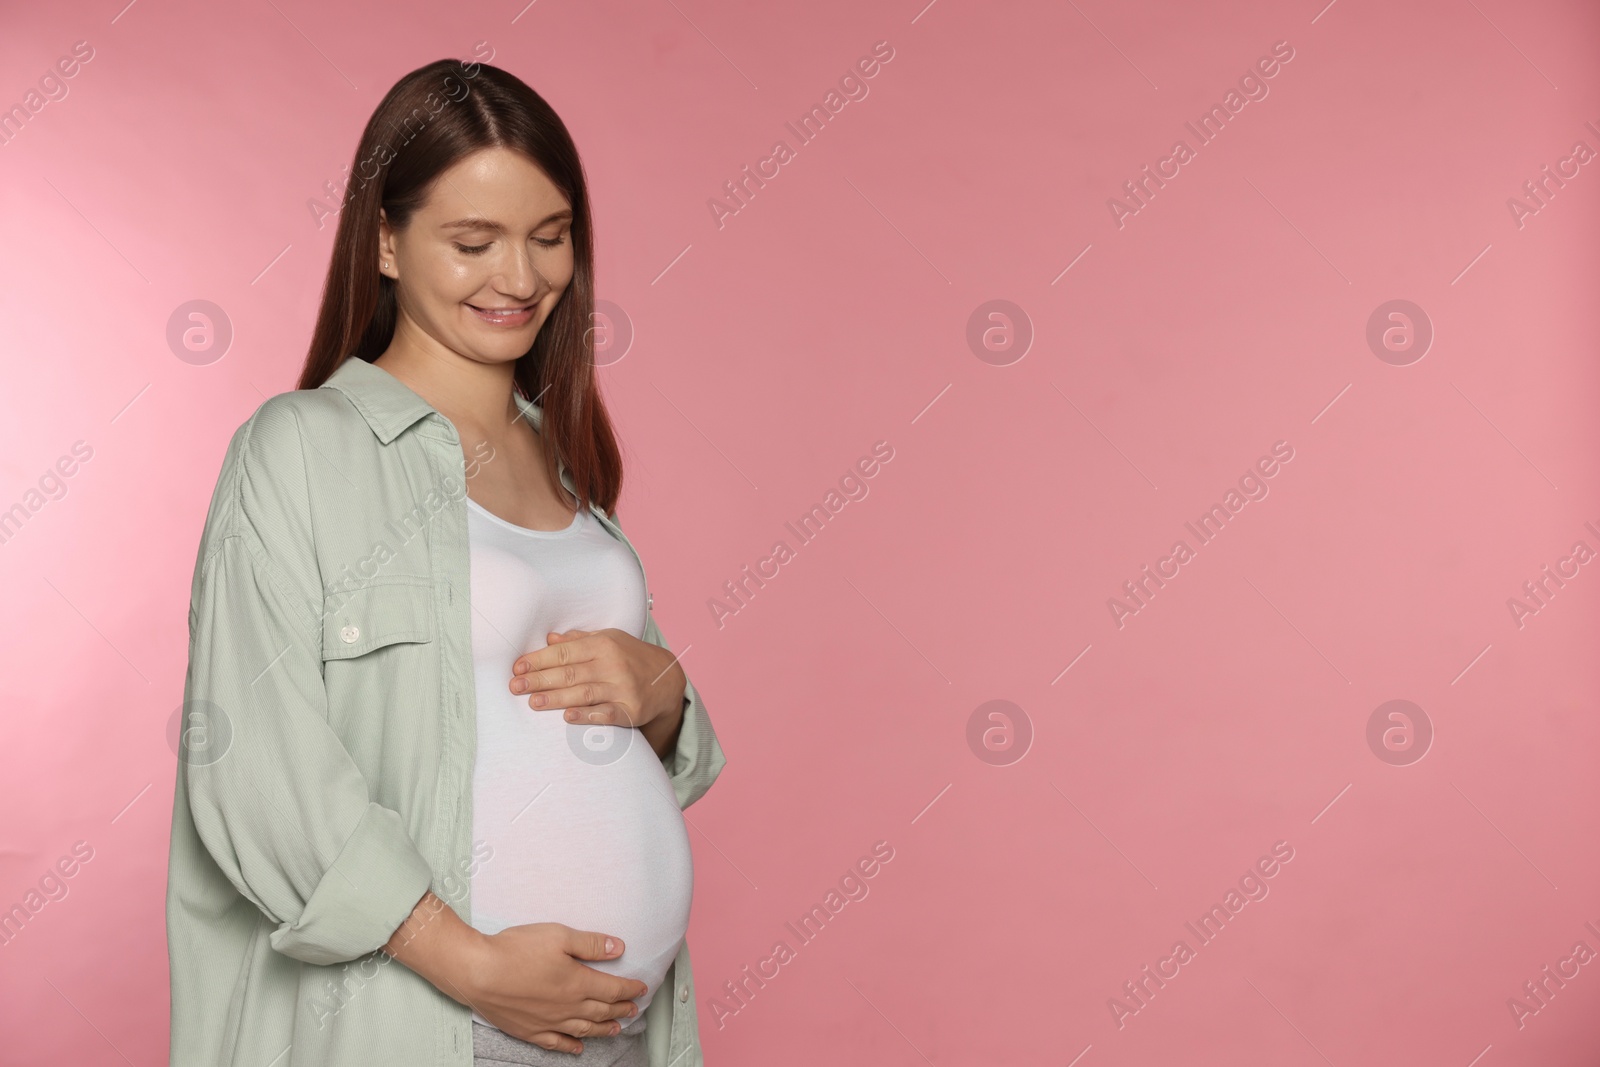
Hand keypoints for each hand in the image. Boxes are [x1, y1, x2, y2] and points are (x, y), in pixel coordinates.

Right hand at [461, 922, 647, 1053]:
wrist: (478, 972)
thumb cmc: (515, 950)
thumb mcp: (558, 936)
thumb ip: (590, 944)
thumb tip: (618, 948)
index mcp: (578, 983)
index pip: (613, 989)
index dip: (630, 989)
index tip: (641, 988)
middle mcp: (567, 1007)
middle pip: (601, 1011)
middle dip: (620, 1009)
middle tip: (633, 1010)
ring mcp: (548, 1022)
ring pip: (583, 1029)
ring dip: (602, 1029)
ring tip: (615, 1029)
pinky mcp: (528, 1030)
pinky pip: (556, 1043)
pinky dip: (570, 1047)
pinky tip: (578, 1048)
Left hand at [511, 628, 685, 733]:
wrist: (667, 679)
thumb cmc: (631, 657)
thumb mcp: (609, 639)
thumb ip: (578, 640)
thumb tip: (549, 639)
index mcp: (603, 644)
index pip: (564, 652)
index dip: (539, 660)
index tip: (518, 668)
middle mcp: (612, 664)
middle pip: (570, 672)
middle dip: (540, 680)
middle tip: (515, 687)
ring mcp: (623, 688)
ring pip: (584, 693)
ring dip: (556, 698)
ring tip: (533, 702)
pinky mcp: (631, 710)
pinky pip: (607, 713)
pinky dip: (588, 715)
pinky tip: (569, 717)